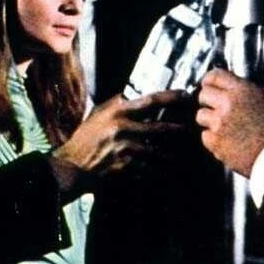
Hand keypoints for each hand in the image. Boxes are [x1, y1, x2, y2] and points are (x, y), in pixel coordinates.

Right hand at [50, 89, 185, 195]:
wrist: (72, 166)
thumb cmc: (84, 139)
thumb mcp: (97, 114)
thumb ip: (114, 105)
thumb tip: (128, 95)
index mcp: (117, 112)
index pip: (150, 101)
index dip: (170, 97)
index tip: (185, 95)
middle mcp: (122, 128)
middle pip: (159, 127)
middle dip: (177, 127)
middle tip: (190, 126)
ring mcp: (124, 149)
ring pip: (157, 150)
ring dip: (171, 151)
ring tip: (183, 151)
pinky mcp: (125, 167)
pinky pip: (148, 167)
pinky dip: (157, 167)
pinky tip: (166, 168)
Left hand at [195, 68, 263, 176]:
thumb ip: (263, 92)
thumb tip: (255, 89)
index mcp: (242, 91)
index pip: (214, 76)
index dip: (210, 79)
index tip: (208, 84)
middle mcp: (227, 103)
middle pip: (203, 94)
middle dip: (208, 100)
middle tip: (217, 108)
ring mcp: (218, 123)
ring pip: (201, 115)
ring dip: (209, 120)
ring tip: (224, 127)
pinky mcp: (214, 141)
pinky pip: (204, 135)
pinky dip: (212, 138)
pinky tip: (226, 141)